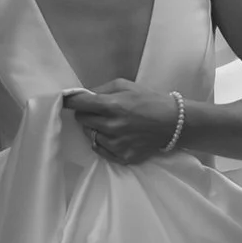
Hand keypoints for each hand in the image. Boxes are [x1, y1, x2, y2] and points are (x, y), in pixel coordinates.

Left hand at [65, 80, 185, 165]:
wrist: (173, 123)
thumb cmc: (149, 100)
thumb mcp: (125, 85)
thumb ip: (101, 89)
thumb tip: (82, 95)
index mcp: (112, 106)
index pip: (78, 104)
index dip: (70, 101)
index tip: (67, 100)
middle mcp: (112, 126)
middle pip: (82, 120)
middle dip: (86, 113)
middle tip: (98, 111)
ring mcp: (117, 144)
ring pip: (90, 135)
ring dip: (95, 128)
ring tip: (111, 123)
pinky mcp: (122, 157)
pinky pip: (100, 149)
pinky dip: (103, 142)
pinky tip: (115, 135)